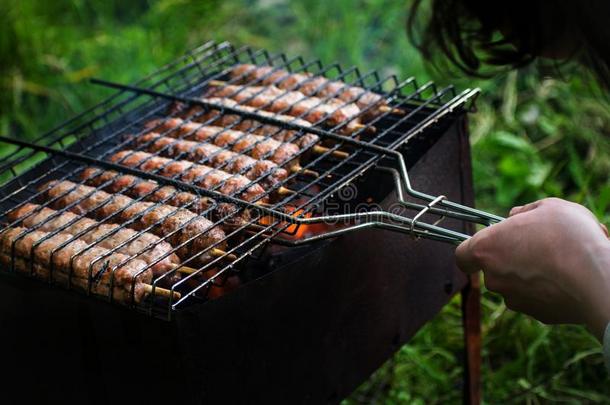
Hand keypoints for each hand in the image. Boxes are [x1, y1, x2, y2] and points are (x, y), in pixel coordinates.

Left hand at [456, 197, 609, 338]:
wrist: (598, 279)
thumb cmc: (569, 236)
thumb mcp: (548, 207)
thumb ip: (524, 211)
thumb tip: (514, 216)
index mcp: (486, 249)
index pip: (462, 254)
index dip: (474, 248)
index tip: (492, 242)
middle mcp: (494, 278)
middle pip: (494, 268)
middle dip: (511, 257)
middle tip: (539, 243)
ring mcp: (515, 300)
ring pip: (517, 284)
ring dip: (532, 273)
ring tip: (562, 258)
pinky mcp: (537, 315)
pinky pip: (538, 298)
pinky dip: (549, 289)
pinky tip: (571, 277)